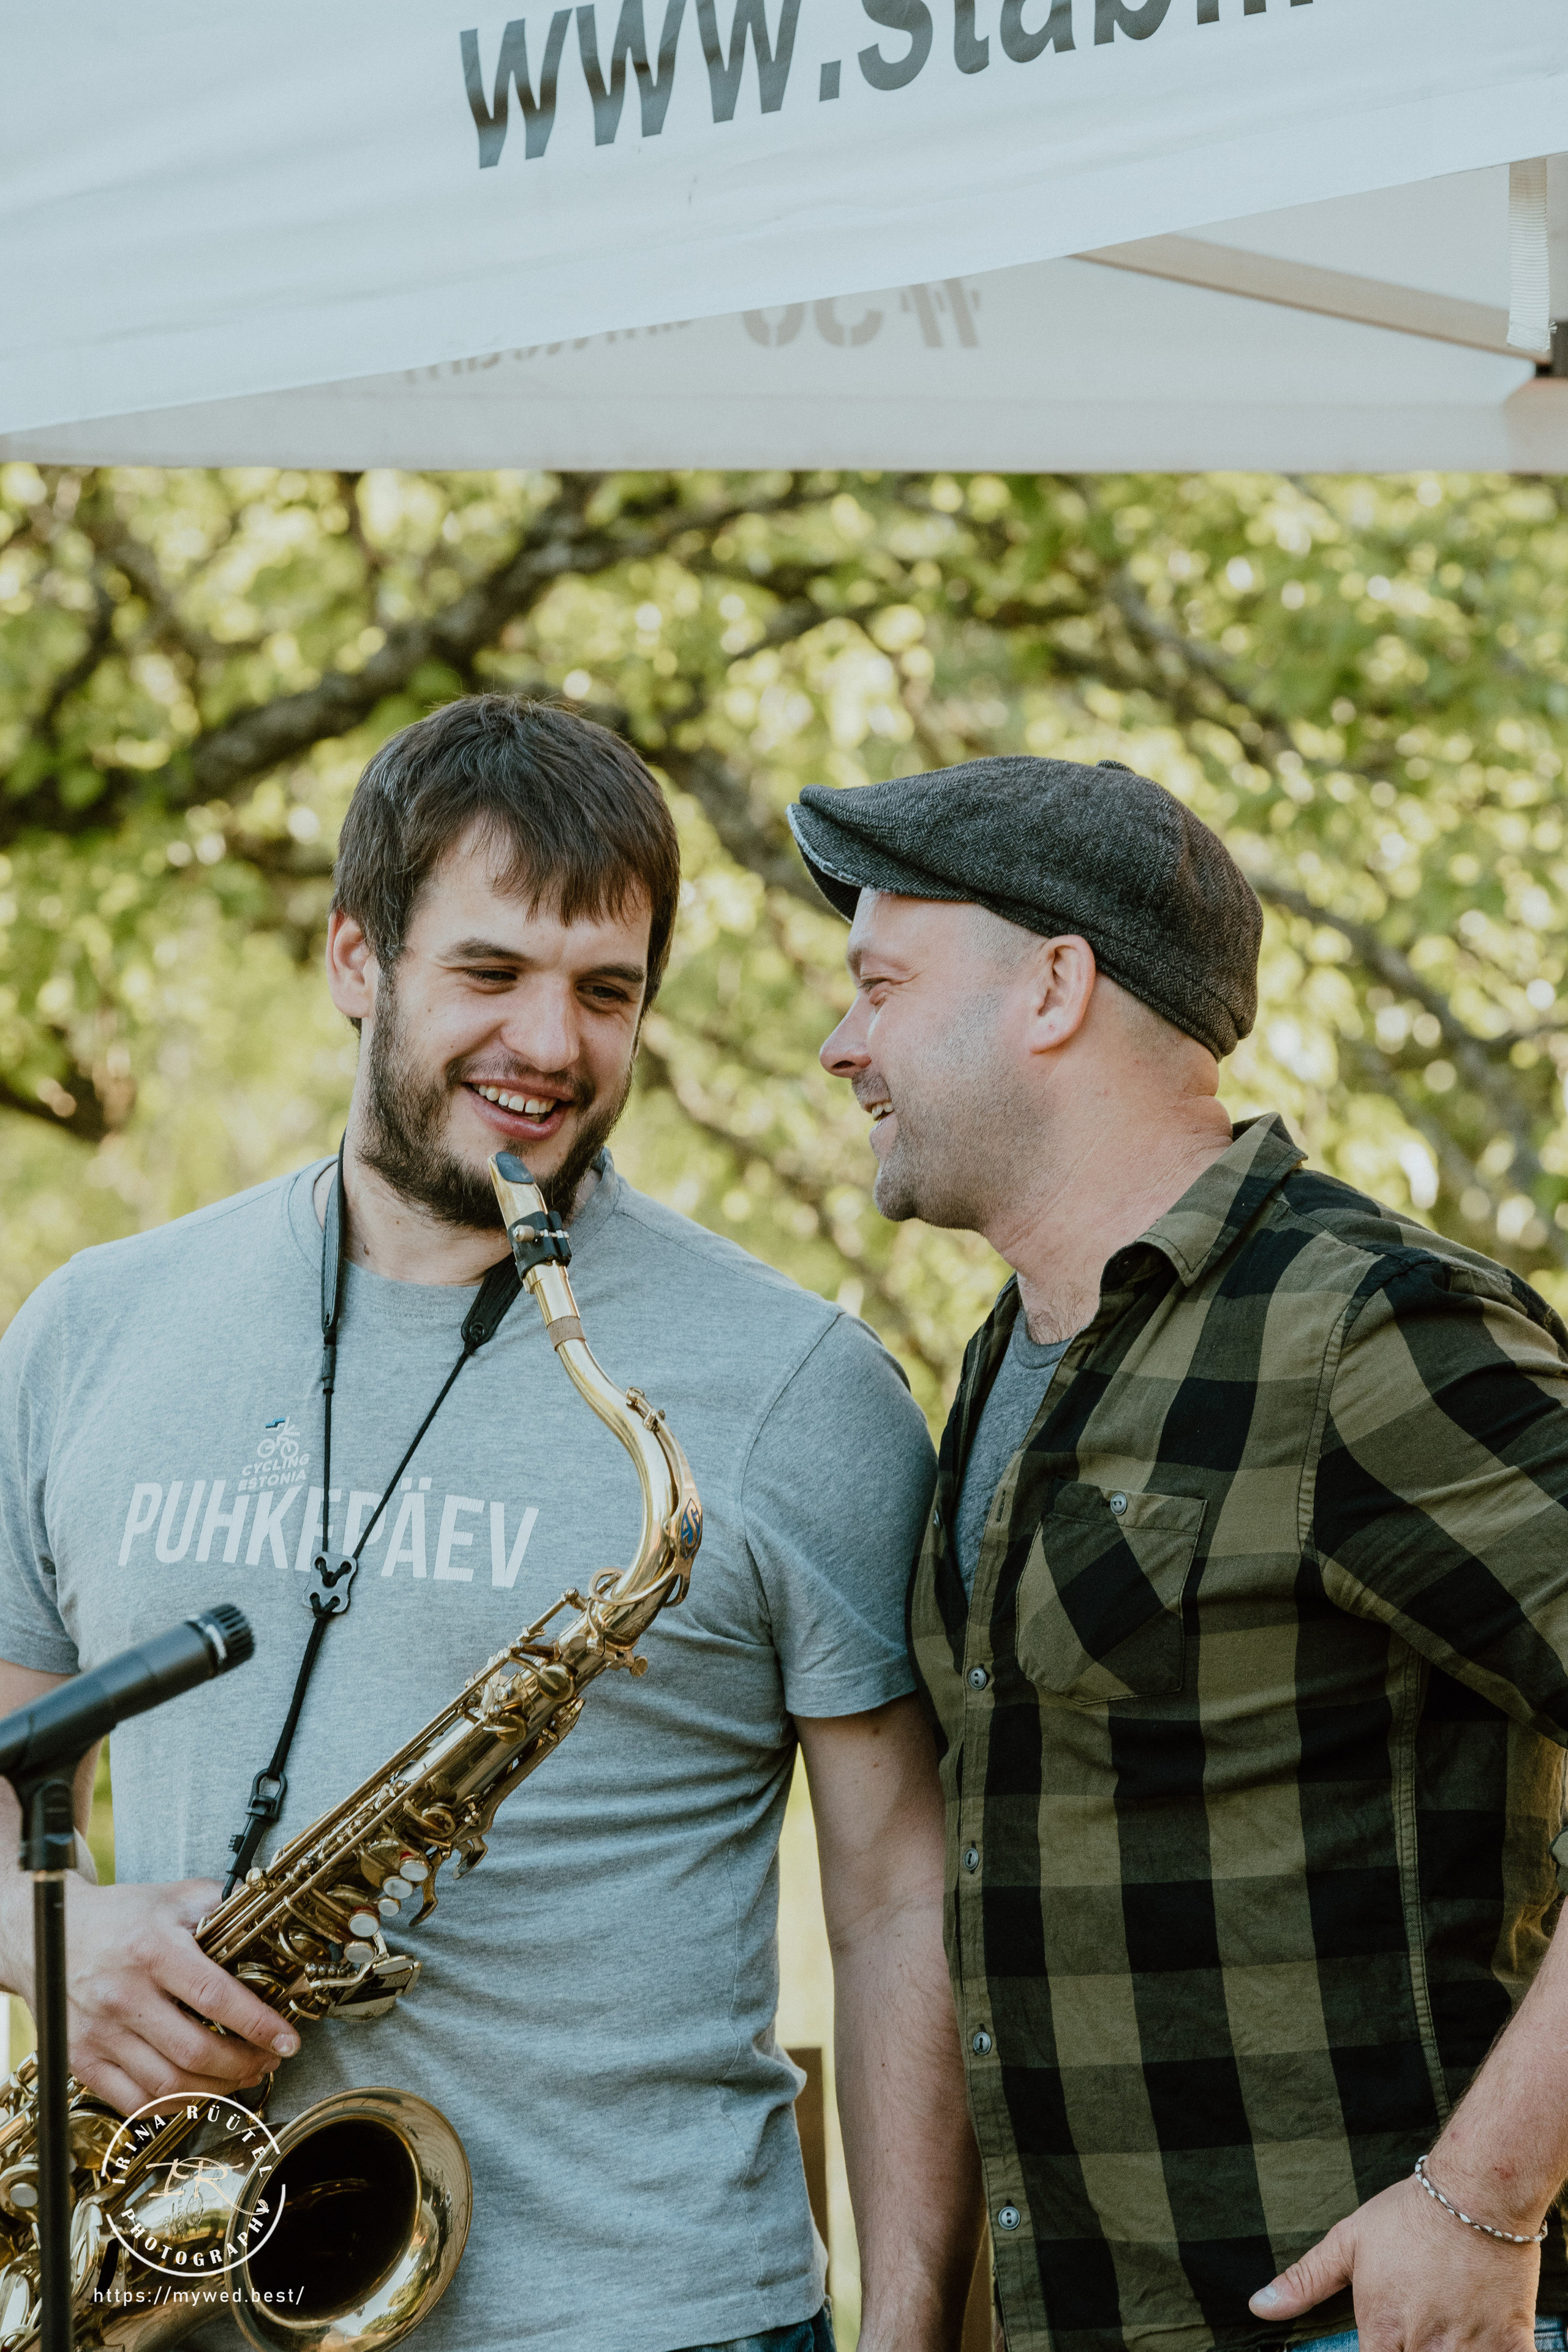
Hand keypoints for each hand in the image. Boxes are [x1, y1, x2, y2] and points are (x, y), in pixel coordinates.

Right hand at [12, 1877, 298, 2114]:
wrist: (45, 1934)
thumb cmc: (118, 1917)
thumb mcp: (172, 1898)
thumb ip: (221, 1907)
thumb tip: (270, 1922)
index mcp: (152, 1950)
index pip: (215, 1997)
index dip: (258, 2024)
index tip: (287, 2039)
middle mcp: (122, 1996)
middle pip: (194, 2052)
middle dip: (244, 2064)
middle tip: (269, 2060)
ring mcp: (98, 2033)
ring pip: (167, 2085)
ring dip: (216, 2090)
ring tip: (241, 2076)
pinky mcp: (80, 2060)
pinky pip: (133, 2102)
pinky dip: (173, 2107)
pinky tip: (198, 2093)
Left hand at [1248, 2171, 1538, 2351]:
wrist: (1476, 2191)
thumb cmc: (1408, 2214)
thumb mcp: (1348, 2242)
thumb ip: (1304, 2281)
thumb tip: (1258, 2307)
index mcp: (1383, 2328)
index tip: (1380, 2343)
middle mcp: (1426, 2345)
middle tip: (1414, 2325)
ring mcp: (1471, 2347)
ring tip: (1442, 2327)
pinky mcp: (1512, 2343)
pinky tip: (1481, 2337)